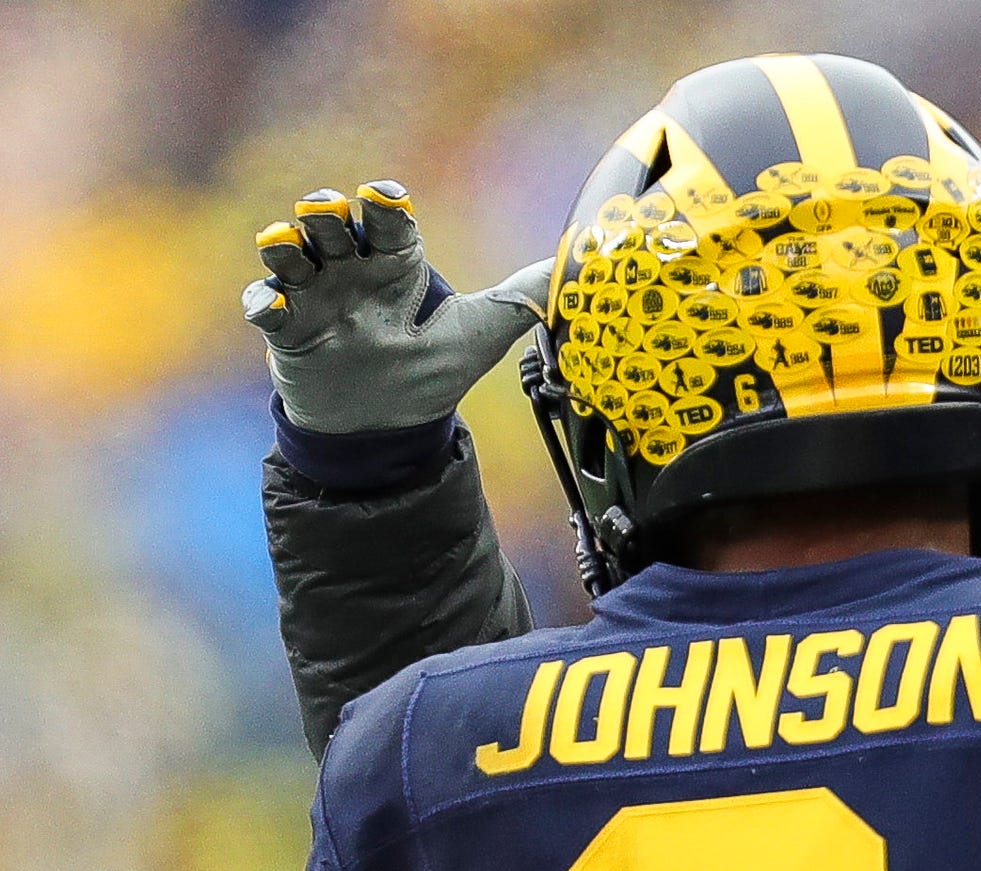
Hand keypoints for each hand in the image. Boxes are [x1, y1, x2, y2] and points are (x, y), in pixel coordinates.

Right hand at [241, 181, 551, 434]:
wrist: (384, 428)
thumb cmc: (429, 372)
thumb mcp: (480, 335)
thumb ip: (520, 297)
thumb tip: (580, 265)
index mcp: (395, 264)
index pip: (387, 221)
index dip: (382, 204)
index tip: (383, 197)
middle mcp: (351, 270)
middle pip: (332, 225)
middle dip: (326, 213)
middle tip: (328, 212)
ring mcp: (313, 296)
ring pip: (290, 253)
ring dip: (285, 244)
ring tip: (286, 244)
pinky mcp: (287, 330)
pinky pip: (265, 307)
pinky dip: (263, 301)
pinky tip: (270, 306)